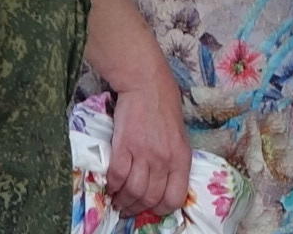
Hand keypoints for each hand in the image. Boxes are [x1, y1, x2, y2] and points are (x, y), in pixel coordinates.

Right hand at [105, 82, 190, 217]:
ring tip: (118, 201)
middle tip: (129, 208)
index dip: (162, 209)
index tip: (152, 208)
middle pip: (150, 198)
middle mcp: (164, 160)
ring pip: (133, 191)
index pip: (175, 198)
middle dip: (138, 208)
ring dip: (123, 201)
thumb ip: (173, 160)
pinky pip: (117, 176)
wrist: (146, 83)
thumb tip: (163, 183)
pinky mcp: (124, 146)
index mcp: (181, 158)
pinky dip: (112, 185)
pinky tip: (111, 186)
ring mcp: (144, 153)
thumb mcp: (179, 136)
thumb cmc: (164, 106)